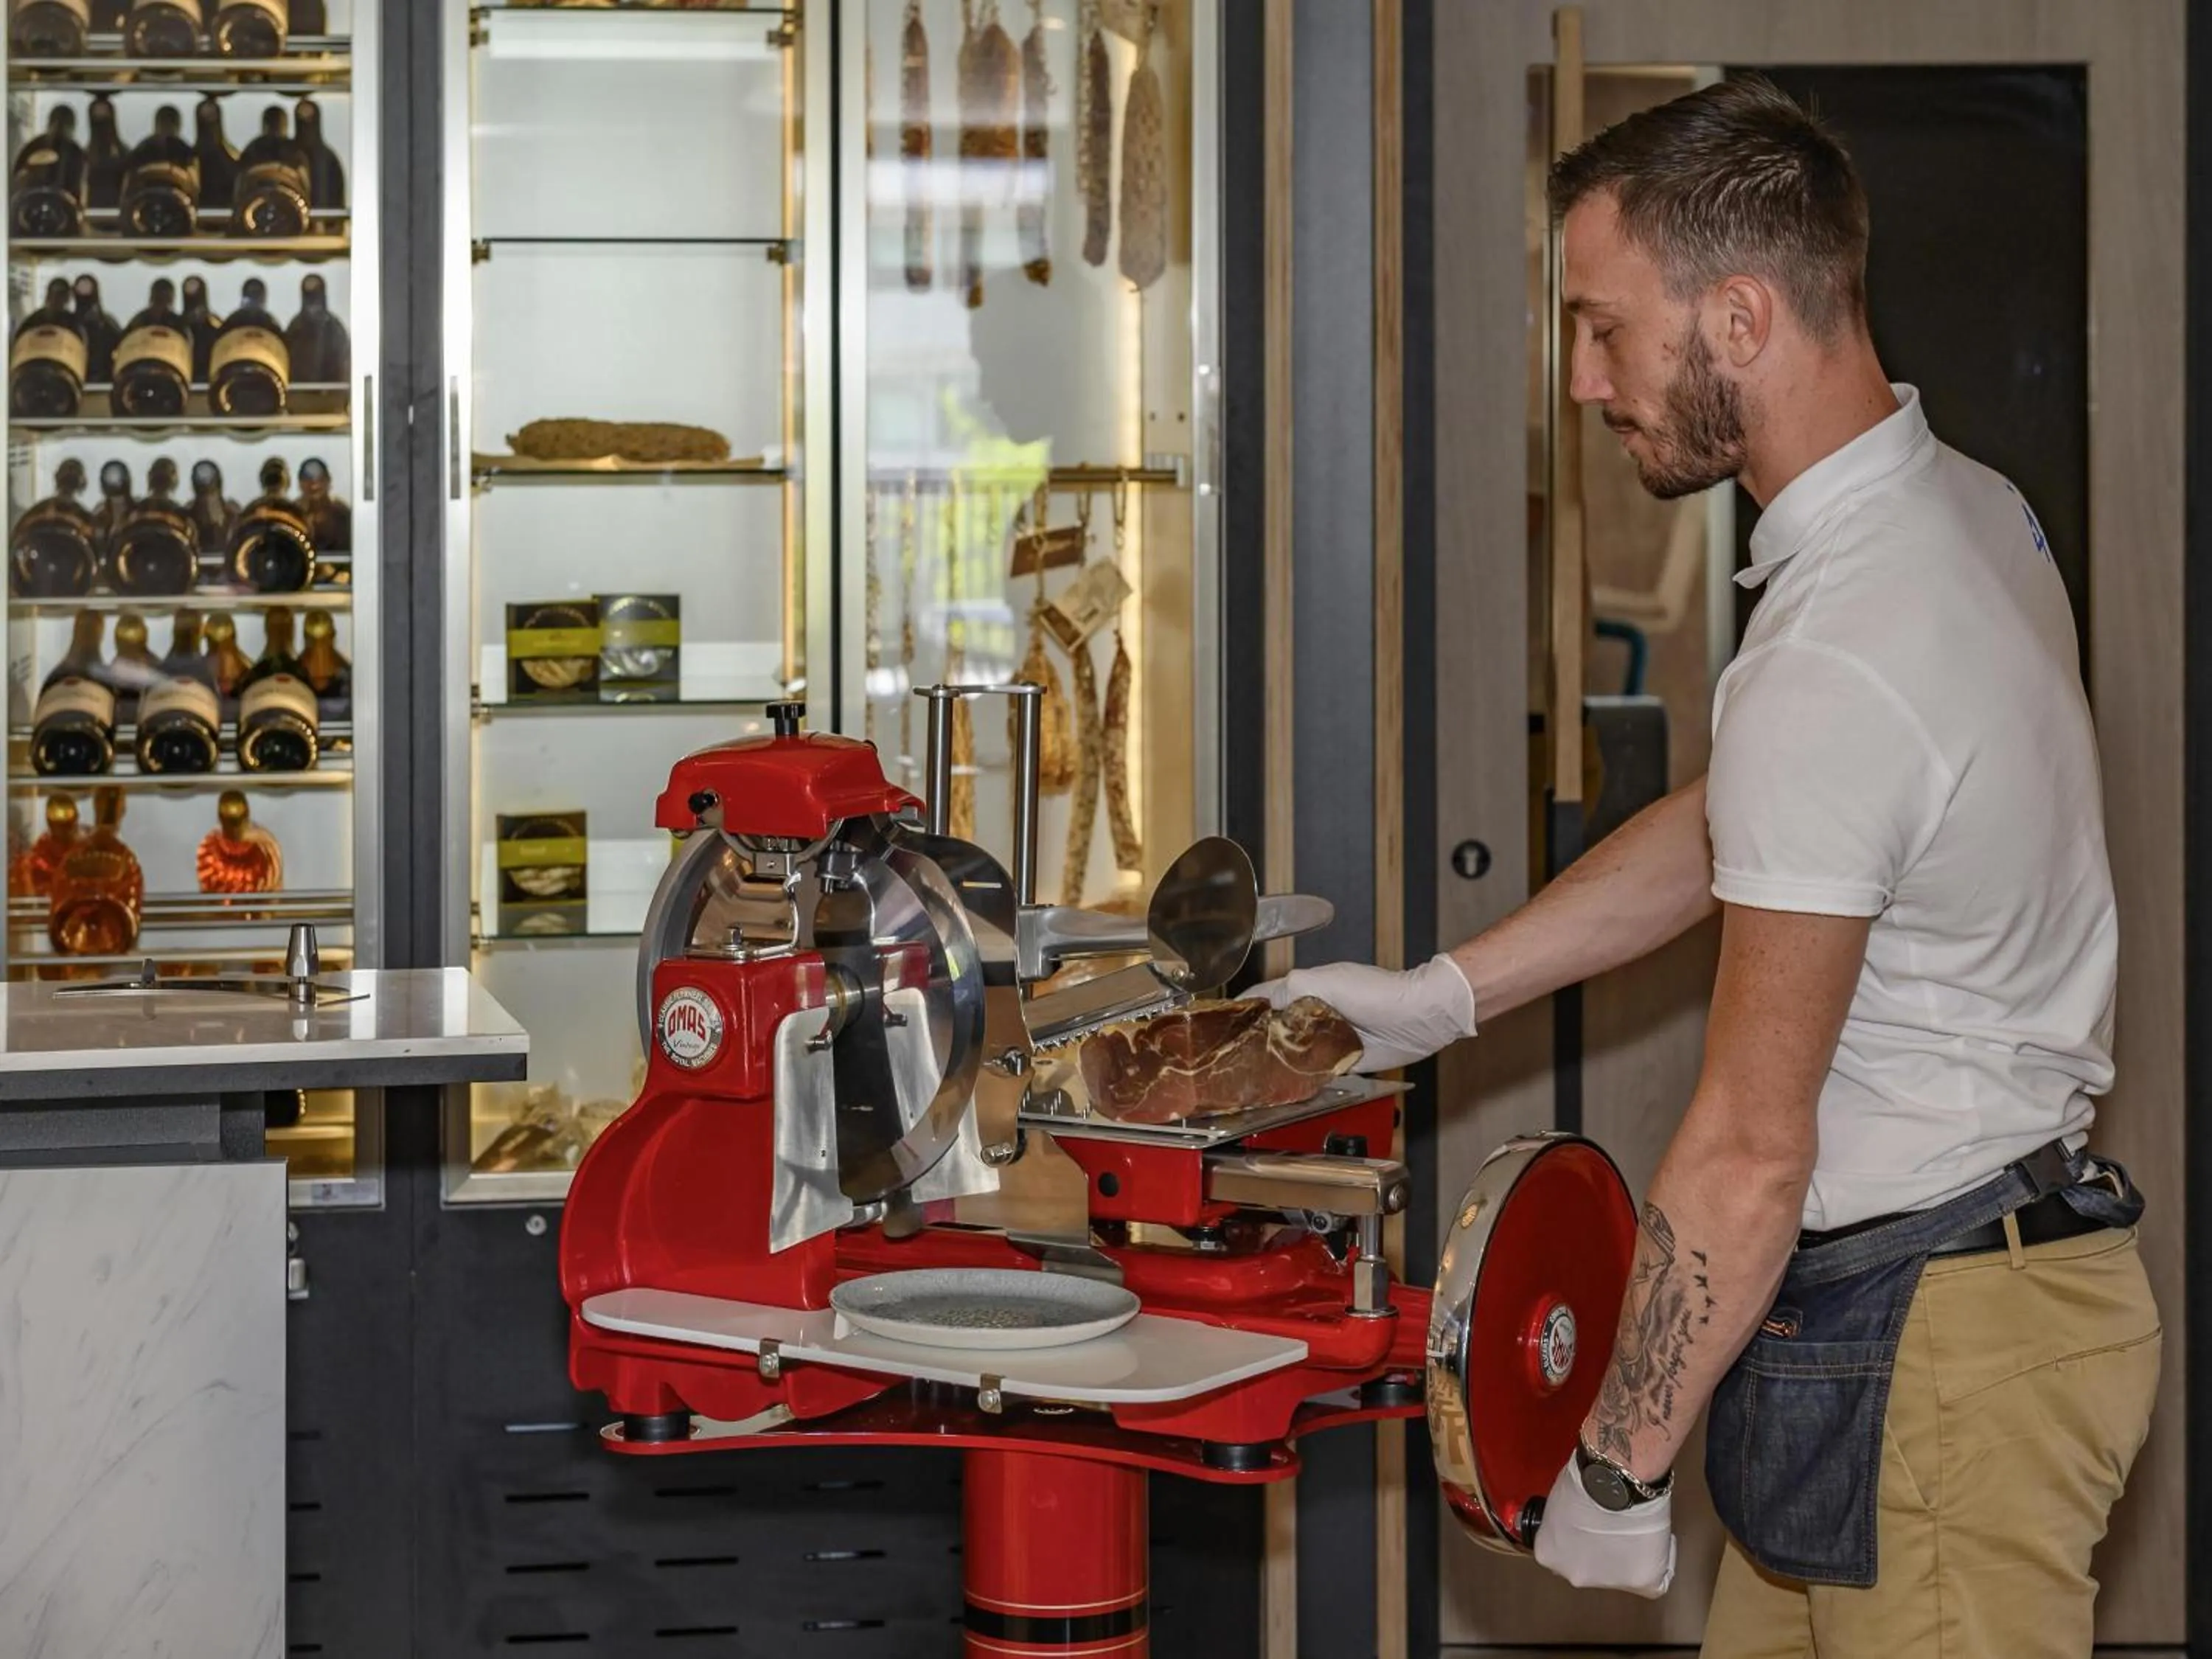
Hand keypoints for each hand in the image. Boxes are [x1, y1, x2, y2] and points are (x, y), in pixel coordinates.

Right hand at [1246, 953, 1476, 1071]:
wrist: (1417, 1018)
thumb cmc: (1378, 992)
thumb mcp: (1325, 983)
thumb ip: (1291, 989)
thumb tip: (1262, 1003)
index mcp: (1303, 989)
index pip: (1261, 998)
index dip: (1240, 1011)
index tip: (1219, 1027)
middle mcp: (1312, 1013)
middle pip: (1273, 1029)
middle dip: (1254, 1042)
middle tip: (1232, 1059)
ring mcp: (1326, 1037)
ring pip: (1291, 1052)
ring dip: (1276, 1062)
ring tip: (1252, 1076)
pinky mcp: (1341, 1060)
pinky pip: (1313, 1072)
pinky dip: (1300, 1079)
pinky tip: (1285, 1086)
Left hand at [1531, 1453, 1675, 1598]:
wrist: (1615, 1481)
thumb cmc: (1585, 1479)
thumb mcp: (1557, 1502)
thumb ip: (1562, 1523)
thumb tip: (1574, 1522)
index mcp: (1549, 1553)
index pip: (1563, 1555)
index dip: (1580, 1538)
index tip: (1591, 1527)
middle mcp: (1575, 1575)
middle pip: (1590, 1568)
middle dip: (1600, 1551)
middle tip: (1614, 1529)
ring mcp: (1608, 1582)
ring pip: (1621, 1576)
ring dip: (1627, 1558)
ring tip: (1636, 1530)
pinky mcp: (1641, 1582)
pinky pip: (1654, 1582)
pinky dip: (1657, 1565)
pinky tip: (1655, 1543)